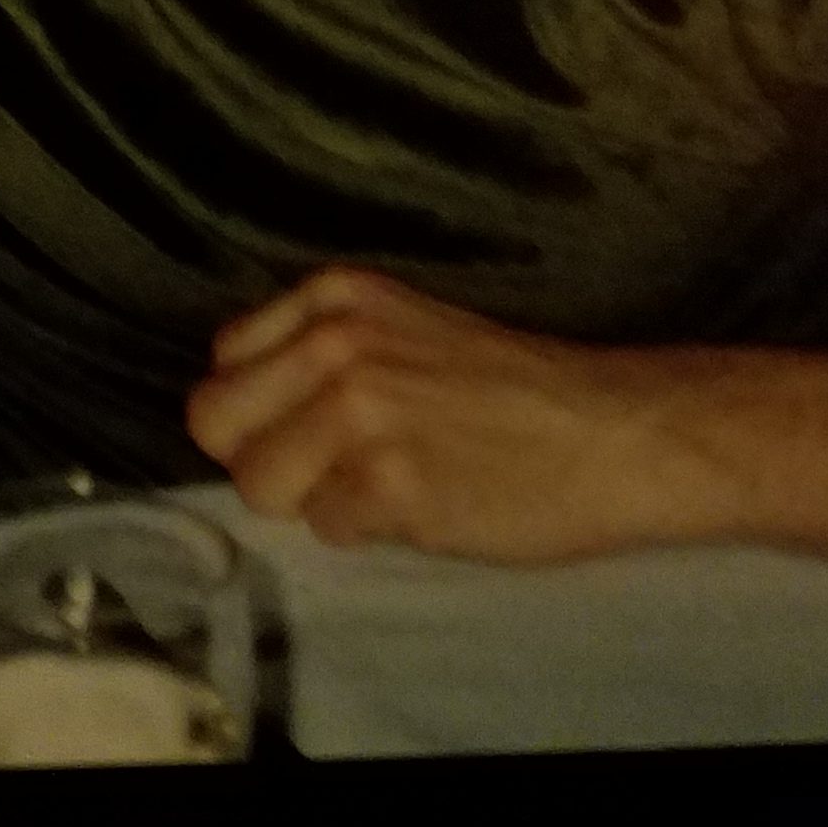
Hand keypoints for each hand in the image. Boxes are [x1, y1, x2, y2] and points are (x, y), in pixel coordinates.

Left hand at [186, 268, 719, 563]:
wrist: (611, 431)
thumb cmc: (513, 389)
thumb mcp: (402, 328)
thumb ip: (320, 352)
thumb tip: (245, 412)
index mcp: (334, 295)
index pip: (223, 363)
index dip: (257, 411)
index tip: (305, 429)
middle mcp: (334, 342)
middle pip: (216, 422)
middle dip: (263, 459)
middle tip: (330, 473)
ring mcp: (359, 410)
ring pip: (259, 484)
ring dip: (312, 500)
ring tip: (383, 488)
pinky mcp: (389, 480)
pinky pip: (324, 527)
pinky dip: (364, 531)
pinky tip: (420, 507)